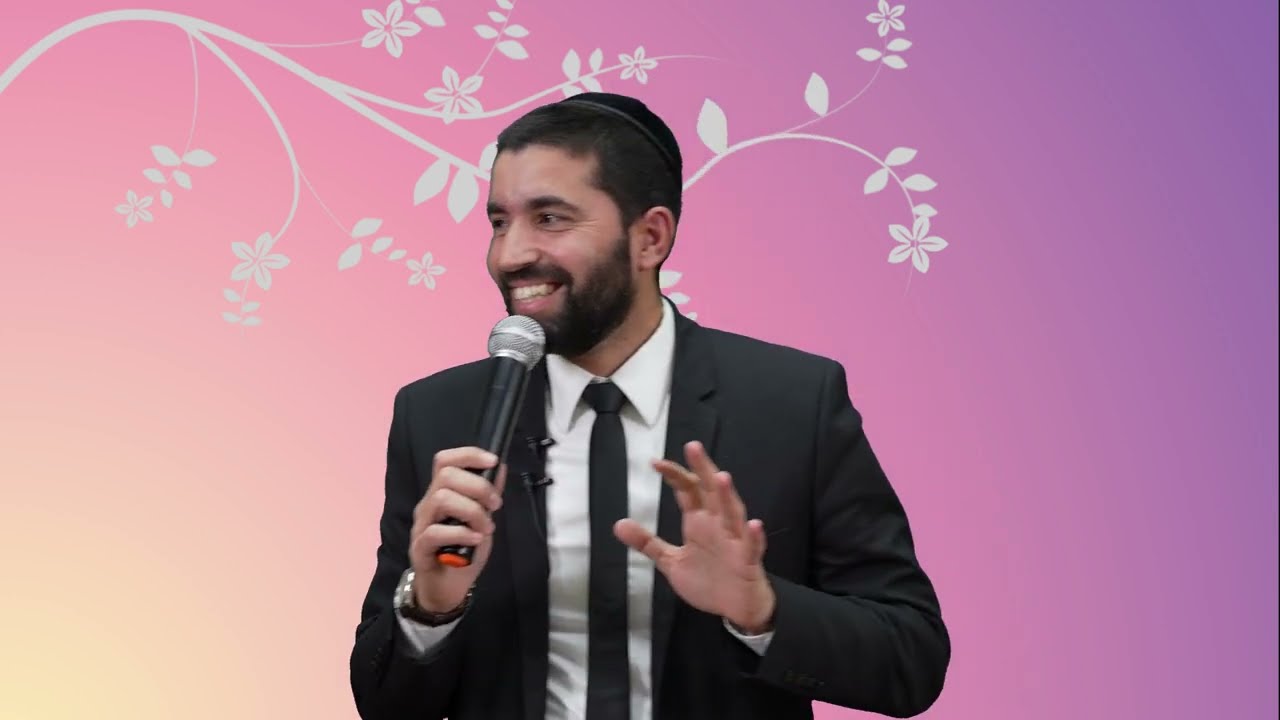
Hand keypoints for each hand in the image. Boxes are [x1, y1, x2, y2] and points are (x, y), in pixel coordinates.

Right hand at [408, 447, 506, 612]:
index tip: (493, 462)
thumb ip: (488, 495)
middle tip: (495, 504)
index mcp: (441, 493)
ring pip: (441, 498)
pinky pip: (435, 532)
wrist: (447, 586)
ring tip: (486, 527)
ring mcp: (421, 525)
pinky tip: (476, 539)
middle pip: (445, 475)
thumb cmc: (463, 550)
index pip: (445, 460)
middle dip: (478, 486)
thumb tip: (499, 467)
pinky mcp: (419, 548)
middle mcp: (428, 505)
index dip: (468, 454)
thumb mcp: (482, 519)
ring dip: (471, 511)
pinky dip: (461, 532)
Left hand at [614, 441, 775, 633]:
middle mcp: (717, 525)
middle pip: (710, 492)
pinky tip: (753, 524)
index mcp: (699, 522)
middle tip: (692, 447)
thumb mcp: (671, 562)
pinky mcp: (747, 561)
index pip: (687, 491)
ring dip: (727, 496)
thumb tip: (618, 524)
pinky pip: (751, 547)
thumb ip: (648, 543)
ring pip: (732, 513)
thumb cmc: (708, 580)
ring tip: (722, 477)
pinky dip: (753, 536)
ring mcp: (734, 541)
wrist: (735, 608)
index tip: (655, 463)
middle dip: (703, 469)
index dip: (674, 476)